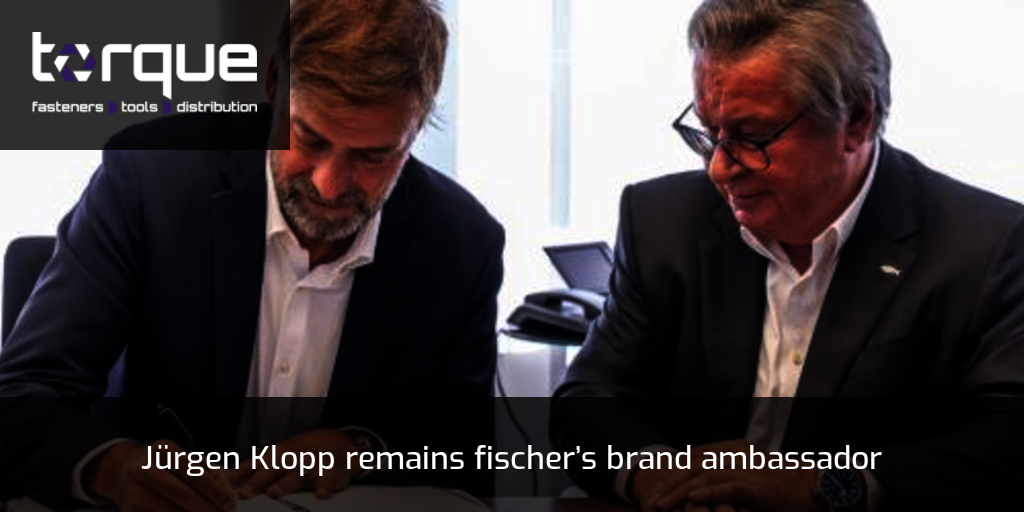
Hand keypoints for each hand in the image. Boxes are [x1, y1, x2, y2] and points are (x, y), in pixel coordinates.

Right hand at [83, 439, 234, 511]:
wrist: (125, 474)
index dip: (215, 490)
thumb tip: (231, 494)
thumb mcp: (186, 460)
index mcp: (163, 450)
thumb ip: (211, 474)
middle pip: (184, 495)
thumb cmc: (167, 468)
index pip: (194, 472)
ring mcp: (135, 492)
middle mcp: (145, 469)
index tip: (231, 501)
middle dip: (210, 508)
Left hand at [232, 428, 362, 499]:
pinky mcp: (329, 474)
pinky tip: (320, 494)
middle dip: (257, 482)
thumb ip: (251, 469)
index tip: (228, 490)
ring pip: (296, 476)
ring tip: (273, 492)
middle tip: (244, 494)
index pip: (253, 467)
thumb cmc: (298, 455)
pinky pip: (327, 481)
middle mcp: (290, 460)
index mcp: (274, 456)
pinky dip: (324, 487)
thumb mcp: (274, 456)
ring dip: (284, 484)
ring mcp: (310, 466)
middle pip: (271, 470)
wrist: (334, 443)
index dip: (240, 479)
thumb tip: (225, 481)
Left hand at [658, 445, 819, 511]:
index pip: (694, 458)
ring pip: (704, 477)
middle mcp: (737, 453)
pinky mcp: (756, 485)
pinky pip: (727, 488)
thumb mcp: (750, 477)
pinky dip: (707, 493)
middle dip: (670, 484)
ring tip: (662, 505)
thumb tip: (700, 489)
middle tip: (652, 501)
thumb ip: (727, 478)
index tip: (656, 490)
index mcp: (734, 449)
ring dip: (680, 492)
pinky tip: (691, 501)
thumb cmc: (783, 489)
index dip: (673, 474)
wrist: (815, 489)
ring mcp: (746, 467)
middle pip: (694, 466)